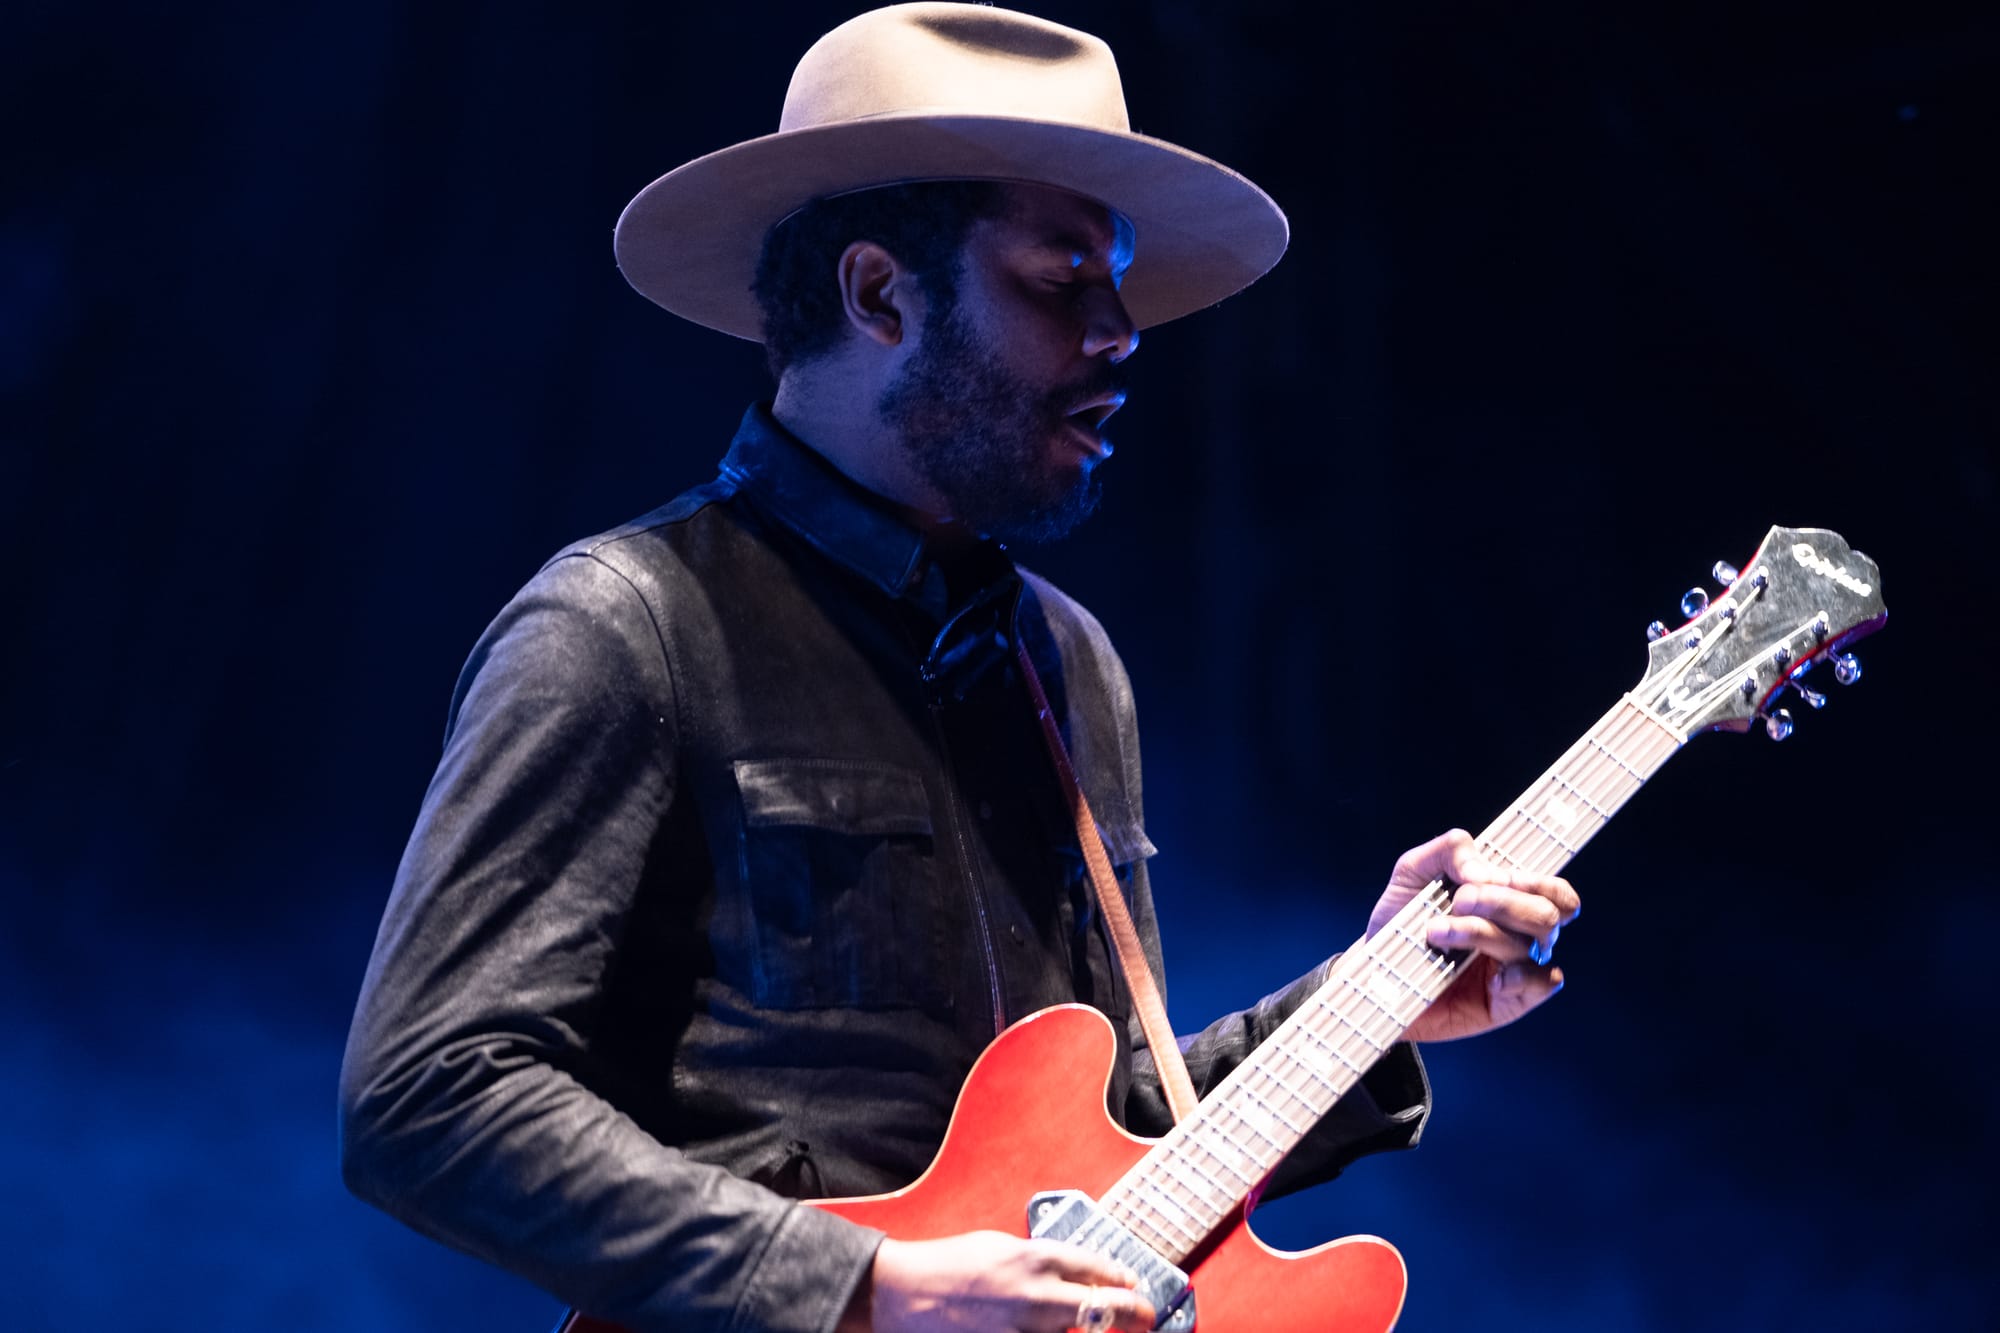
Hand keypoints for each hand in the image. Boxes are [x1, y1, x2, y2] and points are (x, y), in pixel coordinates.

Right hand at [838, 1230, 1155, 1332]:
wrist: (902, 1295)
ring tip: (1107, 1327)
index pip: (1097, 1269)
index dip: (1123, 1278)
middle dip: (1135, 1315)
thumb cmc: (946, 1265)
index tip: (1135, 1285)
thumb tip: (1071, 1271)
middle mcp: (1036, 1296)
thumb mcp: (998, 1245)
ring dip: (1089, 1331)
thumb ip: (1038, 1258)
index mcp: (1033, 1259)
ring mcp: (1022, 1330)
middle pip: (1104, 1310)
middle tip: (1146, 1318)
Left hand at [1367, 829, 1580, 1042]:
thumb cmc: (1400, 922)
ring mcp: (1517, 966)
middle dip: (1501, 902)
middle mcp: (1519, 932)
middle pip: (1547, 913)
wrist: (1376, 974)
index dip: (1536, 882)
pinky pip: (1543, 984)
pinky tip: (1488, 978)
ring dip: (1482, 933)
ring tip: (1437, 932)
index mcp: (1505, 899)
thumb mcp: (1413, 872)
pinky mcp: (1512, 1000)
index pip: (1552, 889)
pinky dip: (1518, 976)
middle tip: (1458, 901)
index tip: (1492, 878)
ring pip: (1534, 945)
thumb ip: (1448, 851)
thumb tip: (1482, 871)